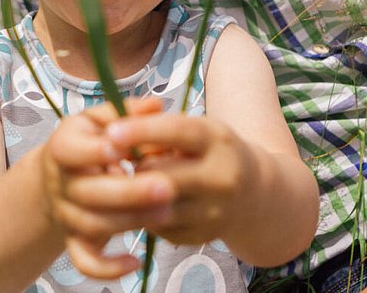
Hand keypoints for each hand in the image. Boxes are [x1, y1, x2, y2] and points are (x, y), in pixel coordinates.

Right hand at [41, 97, 174, 277]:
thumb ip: (127, 111)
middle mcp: (59, 182)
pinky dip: (107, 268)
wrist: (61, 175)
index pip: (69, 150)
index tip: (125, 149)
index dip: (95, 151)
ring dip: (130, 222)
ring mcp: (65, 213)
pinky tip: (136, 261)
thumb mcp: (101, 119)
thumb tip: (156, 105)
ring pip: (93, 225)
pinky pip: (84, 261)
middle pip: (88, 192)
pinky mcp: (74, 239)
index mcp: (63, 146)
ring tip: (168, 212)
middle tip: (167, 187)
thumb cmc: (90, 139)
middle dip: (129, 192)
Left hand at [103, 113, 252, 246]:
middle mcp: (222, 178)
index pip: (178, 132)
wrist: (255, 194)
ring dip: (134, 197)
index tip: (111, 133)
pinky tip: (141, 203)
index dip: (142, 132)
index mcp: (218, 141)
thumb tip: (115, 139)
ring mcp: (214, 212)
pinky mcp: (202, 237)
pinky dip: (144, 215)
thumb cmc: (212, 152)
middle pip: (163, 176)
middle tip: (112, 163)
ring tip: (124, 183)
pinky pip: (159, 228)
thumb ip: (160, 130)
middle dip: (134, 170)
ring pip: (157, 207)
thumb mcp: (197, 130)